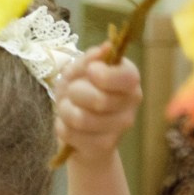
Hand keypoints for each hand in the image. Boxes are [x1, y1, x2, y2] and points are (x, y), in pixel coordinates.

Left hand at [54, 51, 142, 165]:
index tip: (90, 72)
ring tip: (67, 108)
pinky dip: (61, 127)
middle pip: (98, 100)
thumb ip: (89, 59)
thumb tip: (106, 48)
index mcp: (129, 78)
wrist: (79, 129)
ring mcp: (121, 126)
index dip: (100, 74)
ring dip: (64, 111)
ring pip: (81, 119)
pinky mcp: (105, 145)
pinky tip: (68, 125)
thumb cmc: (80, 93)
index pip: (124, 78)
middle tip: (72, 92)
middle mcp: (131, 102)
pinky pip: (71, 134)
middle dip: (73, 93)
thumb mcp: (78, 72)